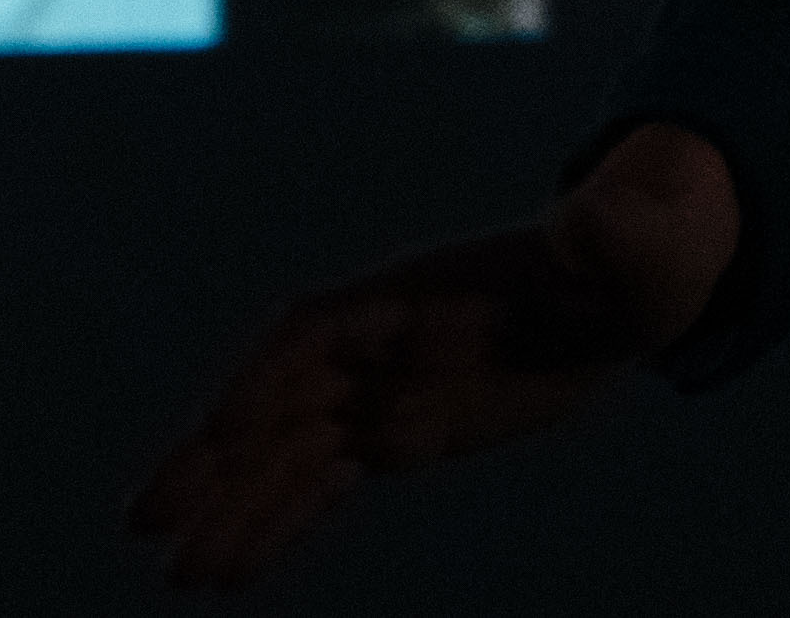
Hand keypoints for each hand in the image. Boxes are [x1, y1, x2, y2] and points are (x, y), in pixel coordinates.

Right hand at [127, 125, 735, 591]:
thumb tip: (603, 211)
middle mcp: (382, 341)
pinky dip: (277, 524)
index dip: (267, 379)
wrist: (640, 281)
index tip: (223, 432)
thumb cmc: (642, 248)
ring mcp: (383, 389)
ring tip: (180, 579)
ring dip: (234, 512)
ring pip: (289, 457)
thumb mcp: (643, 236)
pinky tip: (229, 575)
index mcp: (420, 292)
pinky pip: (322, 482)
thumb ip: (616, 227)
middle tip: (146, 524)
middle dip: (214, 460)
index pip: (316, 333)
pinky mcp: (398, 432)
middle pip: (279, 402)